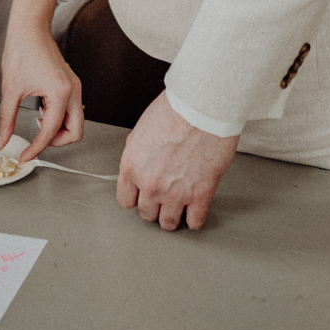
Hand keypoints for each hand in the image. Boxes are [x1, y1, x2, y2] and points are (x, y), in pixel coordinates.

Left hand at [0, 0, 83, 162]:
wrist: (29, 27)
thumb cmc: (21, 50)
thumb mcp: (11, 89)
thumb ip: (6, 120)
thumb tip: (2, 142)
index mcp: (60, 92)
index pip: (51, 132)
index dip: (36, 149)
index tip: (24, 157)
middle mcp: (73, 90)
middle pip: (75, 132)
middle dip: (56, 142)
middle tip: (36, 143)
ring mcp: (74, 86)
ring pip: (76, 122)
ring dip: (58, 130)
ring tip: (37, 124)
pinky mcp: (71, 84)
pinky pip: (72, 110)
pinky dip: (59, 118)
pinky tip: (41, 113)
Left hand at [117, 91, 238, 230]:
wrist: (203, 107)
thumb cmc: (176, 109)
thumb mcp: (143, 130)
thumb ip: (139, 155)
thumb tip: (141, 165)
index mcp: (132, 166)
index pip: (125, 200)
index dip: (136, 196)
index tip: (142, 195)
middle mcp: (150, 183)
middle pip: (146, 213)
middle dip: (154, 205)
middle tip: (162, 196)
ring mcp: (175, 193)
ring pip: (168, 223)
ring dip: (172, 215)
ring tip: (178, 205)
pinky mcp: (200, 195)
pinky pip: (194, 222)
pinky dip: (194, 218)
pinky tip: (195, 209)